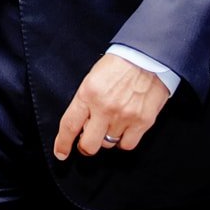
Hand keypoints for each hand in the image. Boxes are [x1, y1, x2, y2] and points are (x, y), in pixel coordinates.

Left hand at [53, 53, 170, 159]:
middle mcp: (104, 108)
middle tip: (89, 140)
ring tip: (113, 122)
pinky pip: (127, 144)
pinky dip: (124, 140)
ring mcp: (124, 116)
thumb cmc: (120, 64)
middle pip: (89, 145)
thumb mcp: (93, 78)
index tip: (61, 153)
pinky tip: (125, 128)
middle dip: (86, 146)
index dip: (63, 143)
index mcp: (88, 93)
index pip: (69, 125)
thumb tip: (80, 125)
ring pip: (109, 144)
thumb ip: (85, 102)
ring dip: (107, 138)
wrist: (148, 56)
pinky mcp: (142, 121)